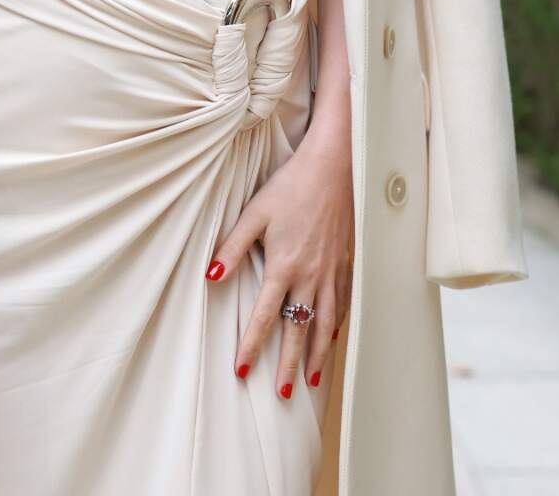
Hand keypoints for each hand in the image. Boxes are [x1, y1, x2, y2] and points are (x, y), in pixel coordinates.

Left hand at [209, 140, 352, 398]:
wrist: (337, 165)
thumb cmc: (293, 186)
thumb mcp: (255, 214)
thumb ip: (232, 248)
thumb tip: (211, 278)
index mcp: (284, 266)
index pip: (265, 317)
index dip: (251, 346)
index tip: (241, 371)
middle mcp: (311, 275)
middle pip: (299, 330)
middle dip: (289, 364)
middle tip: (282, 393)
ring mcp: (333, 270)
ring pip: (325, 322)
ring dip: (317, 353)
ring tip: (310, 379)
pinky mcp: (347, 261)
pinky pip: (343, 302)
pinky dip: (337, 325)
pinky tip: (333, 337)